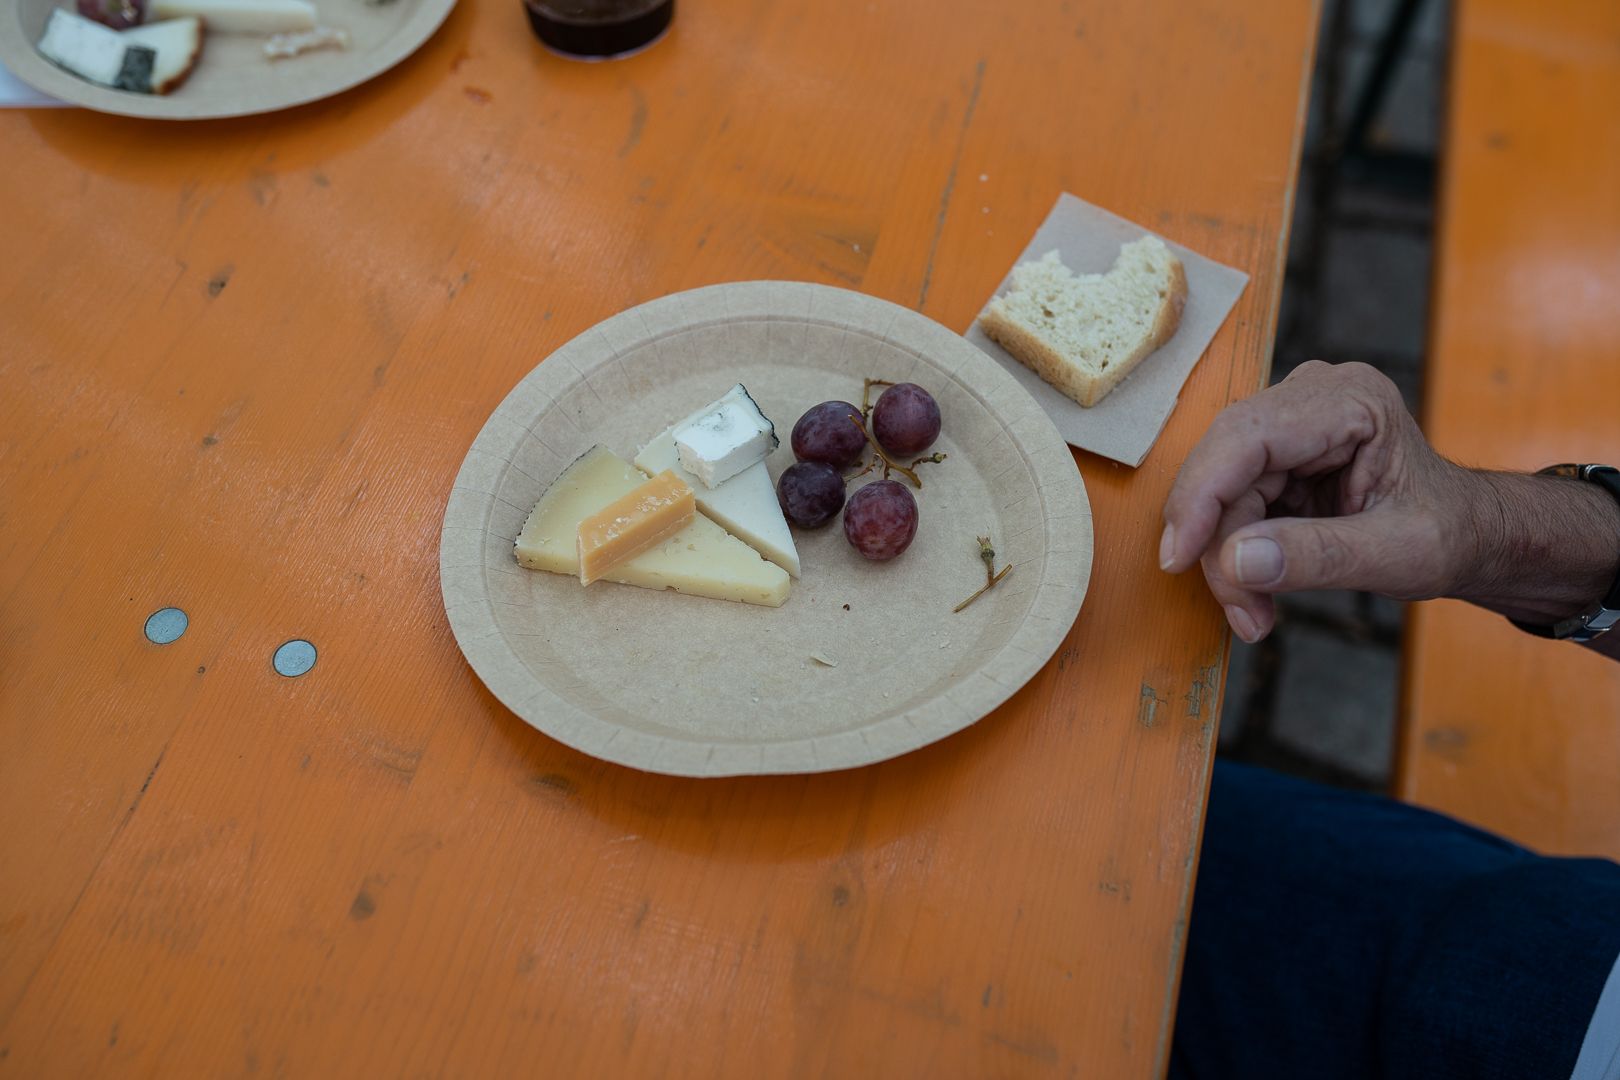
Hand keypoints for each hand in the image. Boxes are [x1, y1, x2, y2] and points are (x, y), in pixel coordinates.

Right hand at [1158, 361, 1471, 642]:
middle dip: (1218, 542)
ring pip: (1219, 489)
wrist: (1467, 536)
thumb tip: (1234, 560)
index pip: (1249, 436)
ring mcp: (1288, 424)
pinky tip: (1254, 592)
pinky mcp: (1275, 456)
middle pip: (1226, 466)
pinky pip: (1229, 502)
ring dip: (1224, 557)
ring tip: (1253, 615)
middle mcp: (1310, 398)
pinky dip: (1234, 554)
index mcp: (1351, 401)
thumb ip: (1321, 556)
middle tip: (1238, 610)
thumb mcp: (1399, 555)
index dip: (1204, 494)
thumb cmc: (1449, 533)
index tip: (1180, 555)